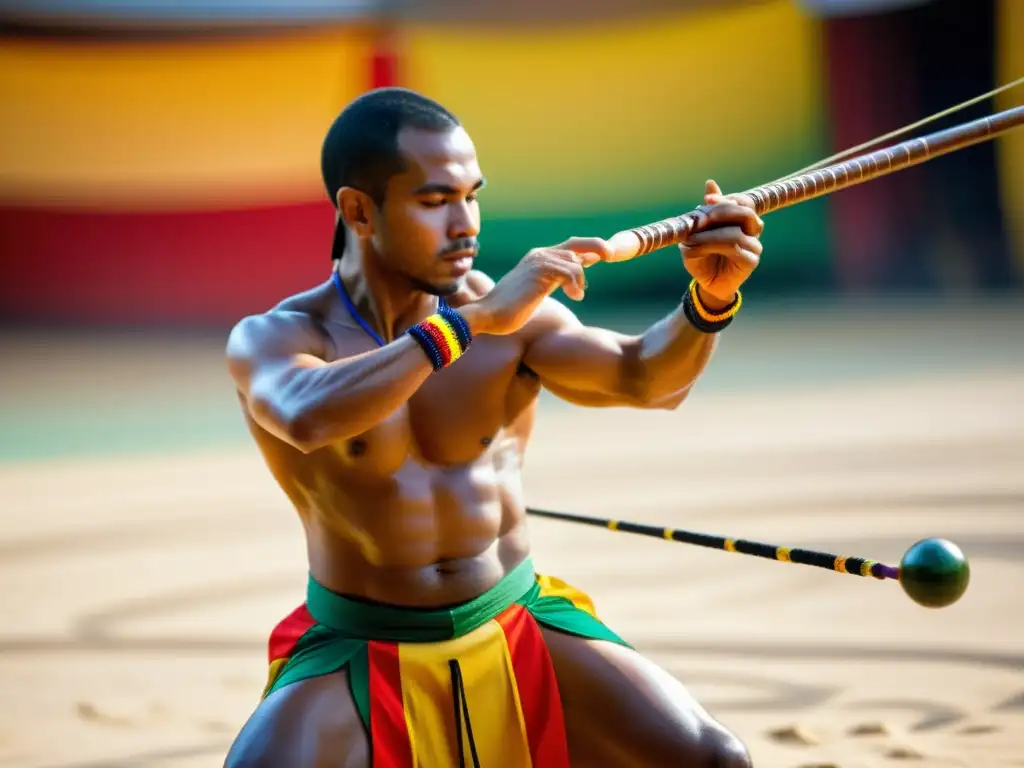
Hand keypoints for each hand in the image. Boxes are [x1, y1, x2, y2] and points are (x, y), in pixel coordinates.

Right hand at [461, 237, 611, 335]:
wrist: (489, 315)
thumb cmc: (510, 310)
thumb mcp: (537, 292)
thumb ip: (554, 282)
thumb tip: (574, 280)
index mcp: (537, 258)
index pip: (569, 247)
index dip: (589, 247)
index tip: (606, 254)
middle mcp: (538, 255)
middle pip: (576, 245)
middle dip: (597, 247)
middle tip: (612, 254)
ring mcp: (538, 262)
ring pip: (574, 261)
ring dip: (581, 279)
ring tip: (577, 295)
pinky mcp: (539, 272)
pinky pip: (569, 272)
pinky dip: (576, 284)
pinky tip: (575, 297)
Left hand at [681, 180, 762, 307]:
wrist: (707, 283)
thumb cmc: (703, 255)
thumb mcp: (699, 231)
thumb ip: (707, 211)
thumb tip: (711, 183)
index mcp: (742, 219)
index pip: (743, 202)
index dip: (727, 199)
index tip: (707, 200)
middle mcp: (751, 230)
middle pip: (745, 213)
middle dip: (720, 212)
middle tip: (700, 219)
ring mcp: (754, 246)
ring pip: (735, 233)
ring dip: (709, 235)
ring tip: (690, 239)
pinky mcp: (751, 261)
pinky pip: (733, 250)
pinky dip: (709, 247)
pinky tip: (694, 249)